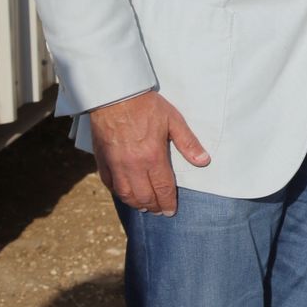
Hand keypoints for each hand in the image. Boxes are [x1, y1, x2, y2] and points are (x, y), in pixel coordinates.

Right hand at [89, 91, 210, 215]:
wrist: (115, 94)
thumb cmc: (146, 105)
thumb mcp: (173, 120)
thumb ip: (188, 143)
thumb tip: (204, 161)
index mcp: (152, 156)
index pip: (162, 188)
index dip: (168, 202)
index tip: (171, 211)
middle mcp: (133, 165)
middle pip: (144, 196)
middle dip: (154, 206)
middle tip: (160, 211)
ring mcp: (115, 164)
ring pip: (125, 194)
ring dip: (136, 203)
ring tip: (145, 207)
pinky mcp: (102, 159)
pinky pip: (109, 184)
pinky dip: (118, 193)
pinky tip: (125, 194)